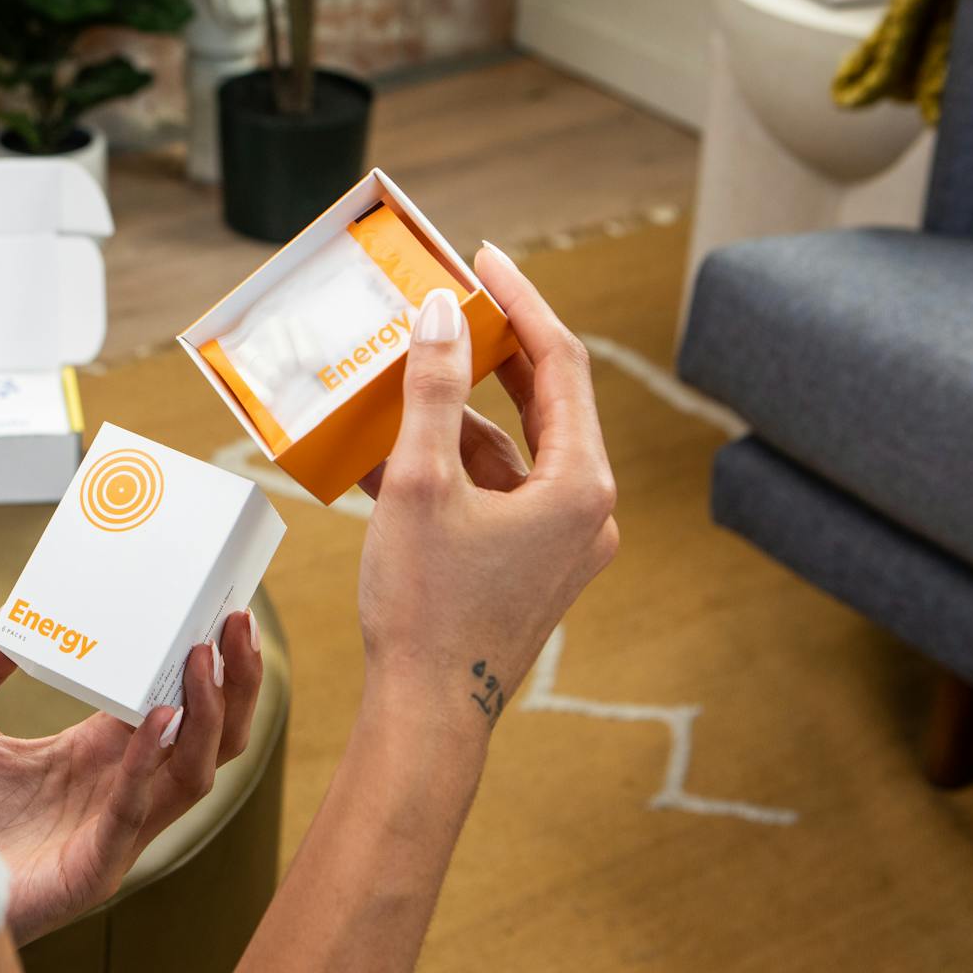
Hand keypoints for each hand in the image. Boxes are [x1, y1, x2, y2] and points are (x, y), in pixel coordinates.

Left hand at [0, 609, 263, 944]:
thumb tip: (5, 616)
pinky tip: (157, 720)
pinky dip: (148, 766)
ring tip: (205, 658)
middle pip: (207, 739)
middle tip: (238, 623)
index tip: (220, 611)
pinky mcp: (91, 869)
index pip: (175, 705)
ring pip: (193, 775)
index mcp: (99, 754)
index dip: (204, 664)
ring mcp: (113, 832)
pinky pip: (134, 812)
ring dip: (208, 716)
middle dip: (233, 683)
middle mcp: (120, 790)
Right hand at [355, 242, 618, 730]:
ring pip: (511, 449)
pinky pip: (494, 492)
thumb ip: (434, 389)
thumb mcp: (422, 483)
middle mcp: (587, 510)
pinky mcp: (531, 563)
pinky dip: (449, 467)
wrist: (428, 715)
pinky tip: (385, 451)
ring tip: (397, 376)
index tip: (483, 257)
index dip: (520, 301)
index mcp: (580, 484)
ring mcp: (562, 541)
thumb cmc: (426, 607)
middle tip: (448, 300)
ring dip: (456, 413)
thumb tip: (440, 312)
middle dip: (490, 349)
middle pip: (543, 400)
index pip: (559, 363)